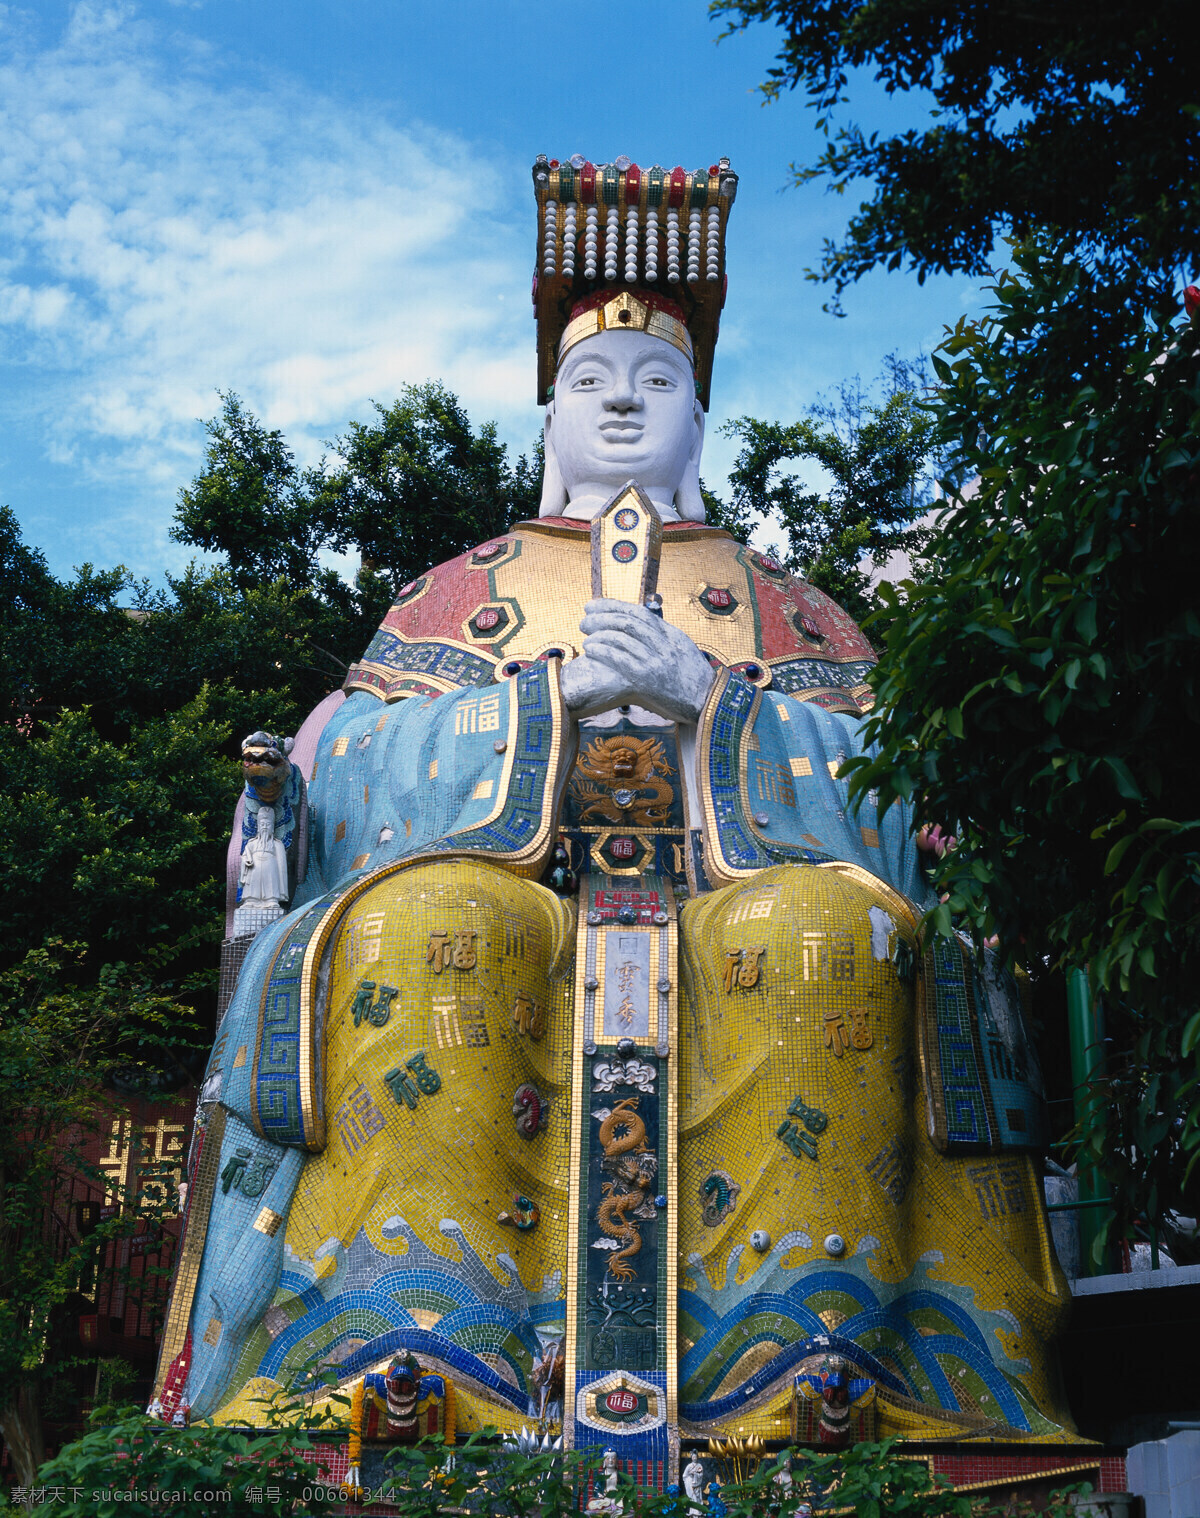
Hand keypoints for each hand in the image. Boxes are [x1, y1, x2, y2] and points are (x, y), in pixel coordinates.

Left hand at [558, 598, 714, 722]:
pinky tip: (591, 649)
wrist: (707, 703)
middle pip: (628, 622)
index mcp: (671, 635)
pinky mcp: (646, 680)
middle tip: (585, 617)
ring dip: (599, 633)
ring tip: (585, 634)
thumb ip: (664, 638)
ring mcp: (655, 661)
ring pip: (622, 638)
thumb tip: (645, 627)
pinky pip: (620, 659)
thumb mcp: (682, 652)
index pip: (639, 613)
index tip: (595, 604)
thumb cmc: (693, 681)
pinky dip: (604, 651)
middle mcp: (663, 645)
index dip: (613, 606)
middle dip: (603, 616)